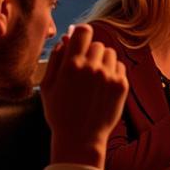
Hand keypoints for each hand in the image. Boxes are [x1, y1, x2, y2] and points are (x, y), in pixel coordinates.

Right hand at [42, 24, 128, 168]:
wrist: (80, 138)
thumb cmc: (60, 113)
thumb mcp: (48, 86)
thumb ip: (56, 59)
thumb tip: (66, 38)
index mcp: (71, 65)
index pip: (83, 31)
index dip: (81, 34)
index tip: (80, 41)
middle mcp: (92, 67)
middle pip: (97, 43)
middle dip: (90, 52)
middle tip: (84, 68)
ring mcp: (109, 76)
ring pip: (110, 53)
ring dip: (103, 60)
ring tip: (94, 78)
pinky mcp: (121, 85)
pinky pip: (120, 66)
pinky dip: (113, 71)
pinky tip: (103, 86)